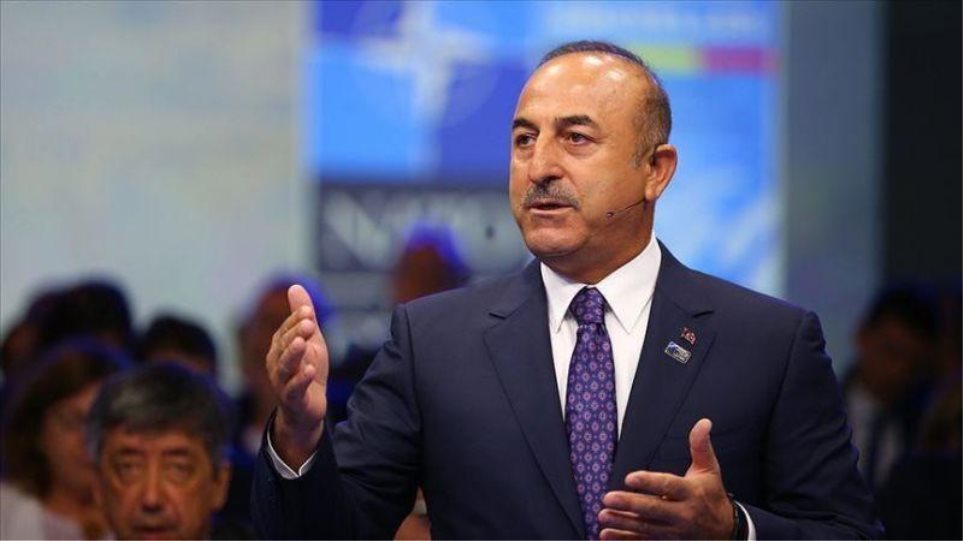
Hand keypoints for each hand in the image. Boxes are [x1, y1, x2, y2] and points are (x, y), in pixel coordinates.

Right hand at [266, 284, 329, 466]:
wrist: (308, 408)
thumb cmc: (307, 370)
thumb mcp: (310, 340)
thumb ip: (302, 316)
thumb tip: (294, 285)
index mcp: (279, 347)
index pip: (286, 330)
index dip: (296, 320)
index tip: (309, 310)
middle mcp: (276, 363)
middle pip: (284, 346)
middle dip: (295, 333)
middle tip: (309, 322)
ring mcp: (282, 382)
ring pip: (285, 366)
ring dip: (294, 353)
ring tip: (304, 343)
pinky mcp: (292, 399)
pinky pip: (293, 388)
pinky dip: (301, 379)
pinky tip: (310, 369)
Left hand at [598, 419, 733, 539]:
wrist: (727, 532)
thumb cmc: (712, 495)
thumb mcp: (709, 470)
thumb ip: (700, 446)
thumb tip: (703, 422)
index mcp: (691, 492)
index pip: (668, 486)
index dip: (649, 482)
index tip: (630, 478)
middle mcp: (683, 514)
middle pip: (654, 509)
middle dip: (630, 504)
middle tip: (609, 498)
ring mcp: (675, 532)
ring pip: (646, 527)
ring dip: (623, 522)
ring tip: (604, 515)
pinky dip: (625, 539)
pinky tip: (606, 534)